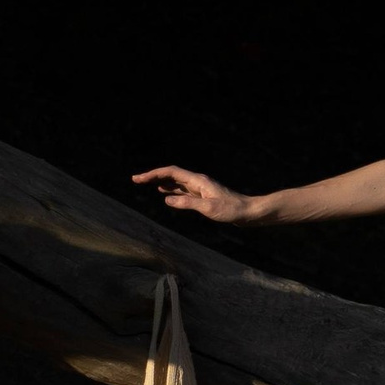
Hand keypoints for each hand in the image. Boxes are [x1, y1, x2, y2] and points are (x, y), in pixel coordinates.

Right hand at [133, 164, 255, 224]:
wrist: (248, 211)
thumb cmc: (231, 210)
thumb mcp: (209, 208)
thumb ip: (187, 203)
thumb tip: (167, 199)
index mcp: (198, 181)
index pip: (171, 172)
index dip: (153, 173)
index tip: (138, 178)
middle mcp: (198, 181)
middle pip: (171, 174)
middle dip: (153, 175)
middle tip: (136, 180)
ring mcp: (200, 188)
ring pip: (176, 181)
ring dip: (161, 181)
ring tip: (146, 183)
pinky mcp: (203, 195)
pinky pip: (182, 190)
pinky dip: (171, 190)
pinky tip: (166, 193)